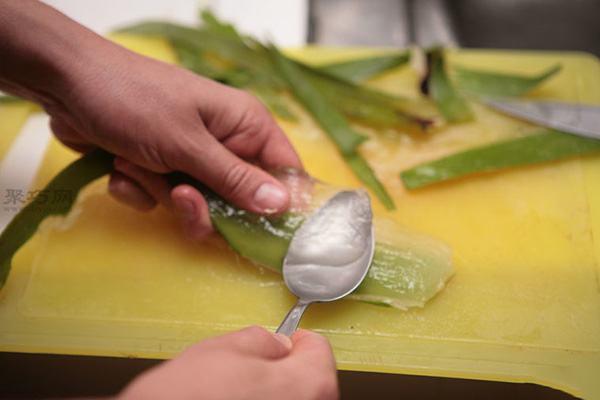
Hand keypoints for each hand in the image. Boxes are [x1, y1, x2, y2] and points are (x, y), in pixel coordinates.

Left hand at [49, 51, 301, 238]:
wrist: (65, 85)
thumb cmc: (133, 101)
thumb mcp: (187, 144)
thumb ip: (234, 179)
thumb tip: (281, 206)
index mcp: (246, 126)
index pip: (285, 173)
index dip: (278, 206)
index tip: (261, 232)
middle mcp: (225, 144)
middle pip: (239, 201)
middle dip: (202, 205)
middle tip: (178, 193)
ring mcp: (193, 158)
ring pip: (199, 207)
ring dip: (162, 194)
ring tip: (136, 162)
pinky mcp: (163, 170)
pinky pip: (165, 202)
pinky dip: (140, 190)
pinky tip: (120, 166)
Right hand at [117, 326, 338, 399]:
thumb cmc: (189, 397)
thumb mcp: (226, 347)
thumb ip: (264, 340)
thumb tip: (276, 346)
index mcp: (309, 386)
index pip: (320, 350)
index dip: (299, 339)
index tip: (286, 339)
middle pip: (312, 382)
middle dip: (288, 369)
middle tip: (256, 365)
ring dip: (275, 394)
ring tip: (238, 391)